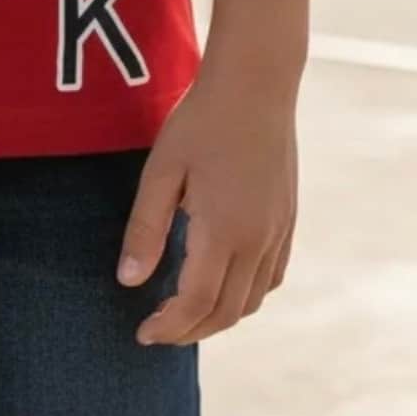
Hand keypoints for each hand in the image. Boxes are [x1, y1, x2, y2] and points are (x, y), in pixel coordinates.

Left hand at [115, 73, 296, 344]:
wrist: (256, 82)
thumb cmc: (202, 119)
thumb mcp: (162, 169)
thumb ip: (146, 228)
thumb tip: (129, 281)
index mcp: (223, 230)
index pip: (195, 303)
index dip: (169, 326)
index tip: (142, 333)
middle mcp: (257, 240)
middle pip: (226, 312)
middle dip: (191, 331)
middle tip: (158, 331)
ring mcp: (277, 231)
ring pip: (253, 300)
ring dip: (219, 317)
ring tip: (185, 313)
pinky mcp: (287, 218)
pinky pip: (271, 277)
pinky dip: (247, 296)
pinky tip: (224, 283)